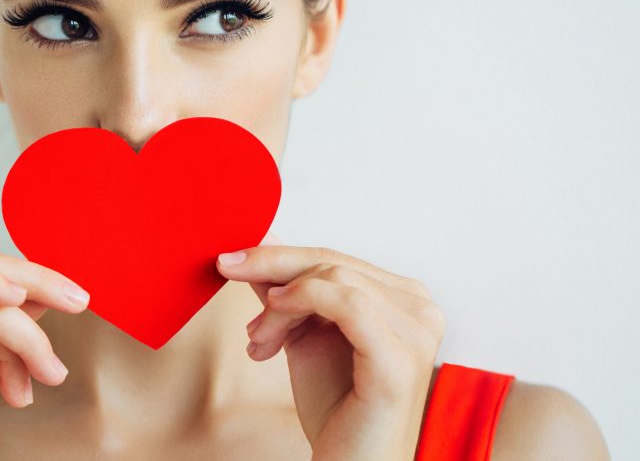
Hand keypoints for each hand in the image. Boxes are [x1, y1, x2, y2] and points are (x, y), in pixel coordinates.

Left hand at [216, 240, 444, 460]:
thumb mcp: (303, 334)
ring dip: (279, 303)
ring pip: (333, 279)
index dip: (279, 255)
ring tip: (260, 339)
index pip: (335, 259)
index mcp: (404, 298)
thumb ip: (289, 289)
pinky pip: (347, 303)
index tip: (230, 261)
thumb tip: (262, 238)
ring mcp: (418, 331)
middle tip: (228, 274)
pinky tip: (272, 327)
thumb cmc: (334, 409)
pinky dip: (300, 302)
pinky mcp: (401, 359)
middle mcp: (421, 308)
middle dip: (271, 269)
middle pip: (332, 262)